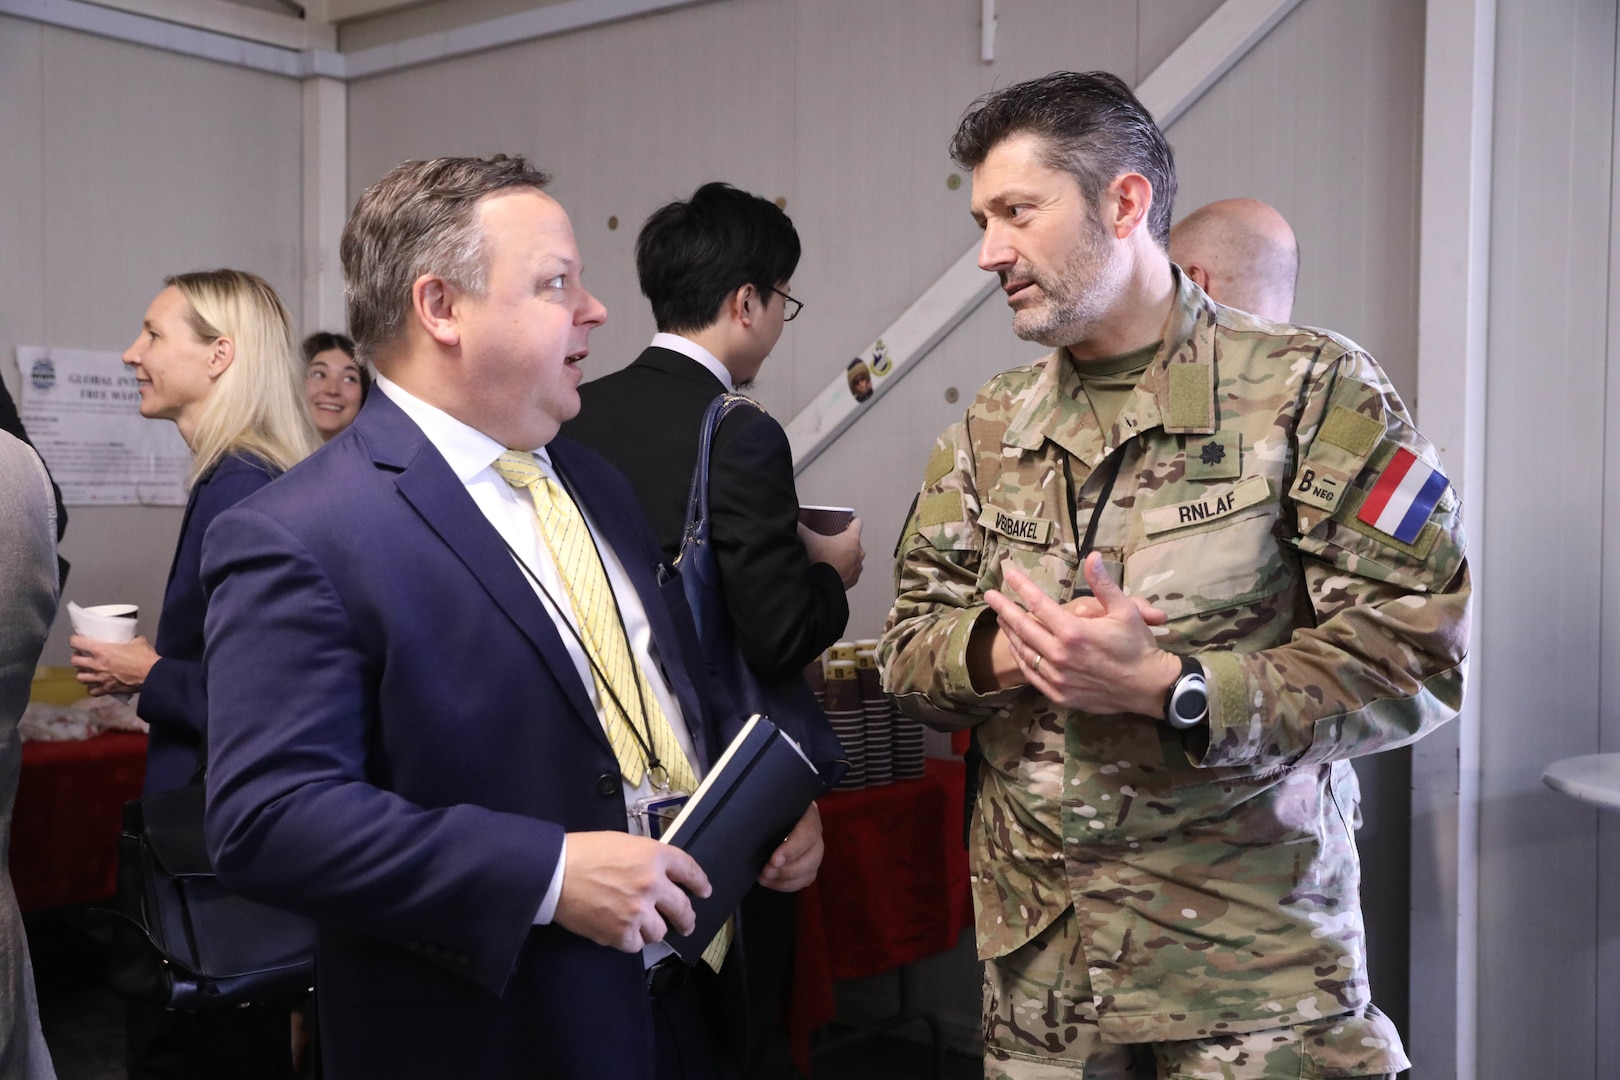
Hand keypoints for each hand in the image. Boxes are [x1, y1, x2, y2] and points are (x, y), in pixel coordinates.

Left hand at [70, 635, 158, 695]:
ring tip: (87, 670)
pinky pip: (91, 691)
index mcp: (102, 650)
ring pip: (80, 677)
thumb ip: (130, 639)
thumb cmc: (145, 658)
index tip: (77, 641)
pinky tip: (96, 684)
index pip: (77, 643)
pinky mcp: (107, 689)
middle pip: (74, 661)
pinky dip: (92, 688)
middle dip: (76, 658)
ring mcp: (100, 678)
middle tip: (82, 656)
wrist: (152, 675)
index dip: (75, 641)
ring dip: (82, 673)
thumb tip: (131, 638)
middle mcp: (97, 665)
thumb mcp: (138, 642)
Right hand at [553, 832, 710, 952]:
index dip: (700, 883)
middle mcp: (653, 884)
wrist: (555, 873)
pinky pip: (637, 944)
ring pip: (660, 931)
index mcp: (655, 856)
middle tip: (686, 923)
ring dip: (652, 928)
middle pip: (683, 908)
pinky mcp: (622, 933)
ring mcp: (639, 911)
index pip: (689, 870)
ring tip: (638, 923)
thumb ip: (648, 859)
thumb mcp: (624, 843)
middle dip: (687, 918)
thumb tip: (661, 876)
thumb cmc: (585, 852)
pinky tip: (620, 930)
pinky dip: (630, 939)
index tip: (704, 891)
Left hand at [758, 803, 822, 892]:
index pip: (807, 833)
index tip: (774, 861)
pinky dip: (787, 885)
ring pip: (810, 871)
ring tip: (764, 879)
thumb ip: (764, 814)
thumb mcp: (768, 805)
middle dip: (787, 869)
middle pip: (813, 856)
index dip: (792, 850)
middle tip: (765, 872)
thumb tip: (750, 825)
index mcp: (808, 813)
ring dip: (786, 880)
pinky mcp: (809, 864)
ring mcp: (815, 849)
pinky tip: (771, 882)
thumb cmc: (768, 805)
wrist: (771, 810)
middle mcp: (816, 831)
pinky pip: (805, 880)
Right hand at [798, 517, 864, 589]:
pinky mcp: (854, 579)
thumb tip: (794, 521)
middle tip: (831, 542)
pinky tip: (833, 569)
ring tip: (831, 557)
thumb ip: (800, 527)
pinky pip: (851, 571)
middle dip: (844, 541)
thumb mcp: (807, 539)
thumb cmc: (819, 562)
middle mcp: (859, 552)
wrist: (820, 586)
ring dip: (845, 556)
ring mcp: (858, 567)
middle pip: (854, 541)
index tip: (845, 522)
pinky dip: (844, 569)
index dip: (851, 520)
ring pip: (853, 557)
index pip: (858, 522)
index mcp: (852, 539)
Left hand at [982, 555, 1181, 715]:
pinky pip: (1032, 674)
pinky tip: (1017, 647)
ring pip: (1024, 651)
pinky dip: (1022, 657)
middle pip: (1022, 627)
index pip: (1038, 603)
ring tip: (1001, 618)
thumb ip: (1103, 583)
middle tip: (989, 595)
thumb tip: (1092, 556)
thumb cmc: (1138, 645)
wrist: (1148, 687)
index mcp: (1073, 632)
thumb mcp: (1125, 609)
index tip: (1008, 573)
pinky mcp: (1060, 694)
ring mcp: (1058, 677)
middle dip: (1004, 608)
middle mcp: (1060, 655)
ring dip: (1010, 633)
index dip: (1021, 586)